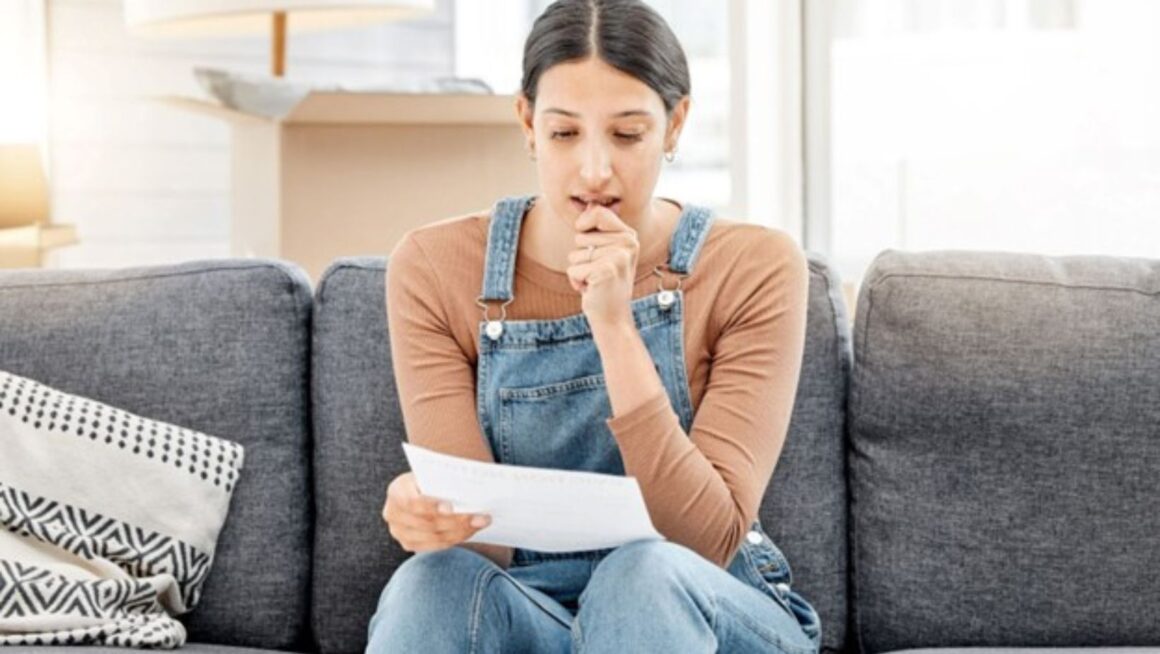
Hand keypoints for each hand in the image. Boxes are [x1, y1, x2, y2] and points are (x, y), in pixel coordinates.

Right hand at [382, 471, 491, 552]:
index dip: (432, 506)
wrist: (419, 490)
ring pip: (434, 537)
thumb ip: (446, 482)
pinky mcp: (408, 543)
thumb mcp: (433, 474)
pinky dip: (455, 539)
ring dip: (461, 531)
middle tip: (482, 517)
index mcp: (396, 490)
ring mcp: (398, 531)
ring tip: (481, 523)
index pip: (413, 502)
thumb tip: (471, 494)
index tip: (452, 507)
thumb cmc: (430, 479)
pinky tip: (470, 531)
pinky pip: (435, 546)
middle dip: (458, 521)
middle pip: (427, 523)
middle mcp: (392, 513)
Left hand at [566, 202, 637, 328]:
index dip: (583, 225)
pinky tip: (592, 289)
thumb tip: (587, 205)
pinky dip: (576, 282)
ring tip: (595, 281)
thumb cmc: (604, 284)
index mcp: (629, 236)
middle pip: (580, 236)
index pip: (597, 212)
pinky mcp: (605, 271)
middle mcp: (627, 244)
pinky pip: (573, 269)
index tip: (589, 243)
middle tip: (598, 272)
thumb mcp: (606, 253)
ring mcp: (617, 257)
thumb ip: (598, 230)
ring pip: (574, 254)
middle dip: (581, 257)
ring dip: (579, 271)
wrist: (613, 317)